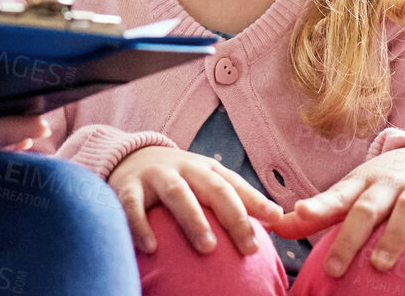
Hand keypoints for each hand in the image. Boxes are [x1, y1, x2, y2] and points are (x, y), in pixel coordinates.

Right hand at [108, 145, 283, 256]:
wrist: (127, 157)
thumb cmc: (177, 179)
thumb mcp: (204, 182)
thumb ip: (236, 199)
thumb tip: (277, 221)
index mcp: (205, 169)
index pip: (234, 185)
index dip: (256, 201)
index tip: (275, 220)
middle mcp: (183, 168)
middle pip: (213, 188)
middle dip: (233, 216)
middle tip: (249, 246)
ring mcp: (155, 176)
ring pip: (177, 193)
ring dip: (194, 219)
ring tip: (208, 247)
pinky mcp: (127, 186)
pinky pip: (132, 206)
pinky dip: (141, 225)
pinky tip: (151, 247)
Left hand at [273, 147, 404, 276]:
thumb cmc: (380, 186)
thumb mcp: (349, 194)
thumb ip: (317, 214)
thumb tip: (274, 229)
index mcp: (360, 184)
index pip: (336, 196)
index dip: (317, 206)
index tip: (299, 212)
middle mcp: (387, 185)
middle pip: (366, 208)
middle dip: (350, 237)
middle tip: (334, 268)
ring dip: (393, 237)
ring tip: (380, 265)